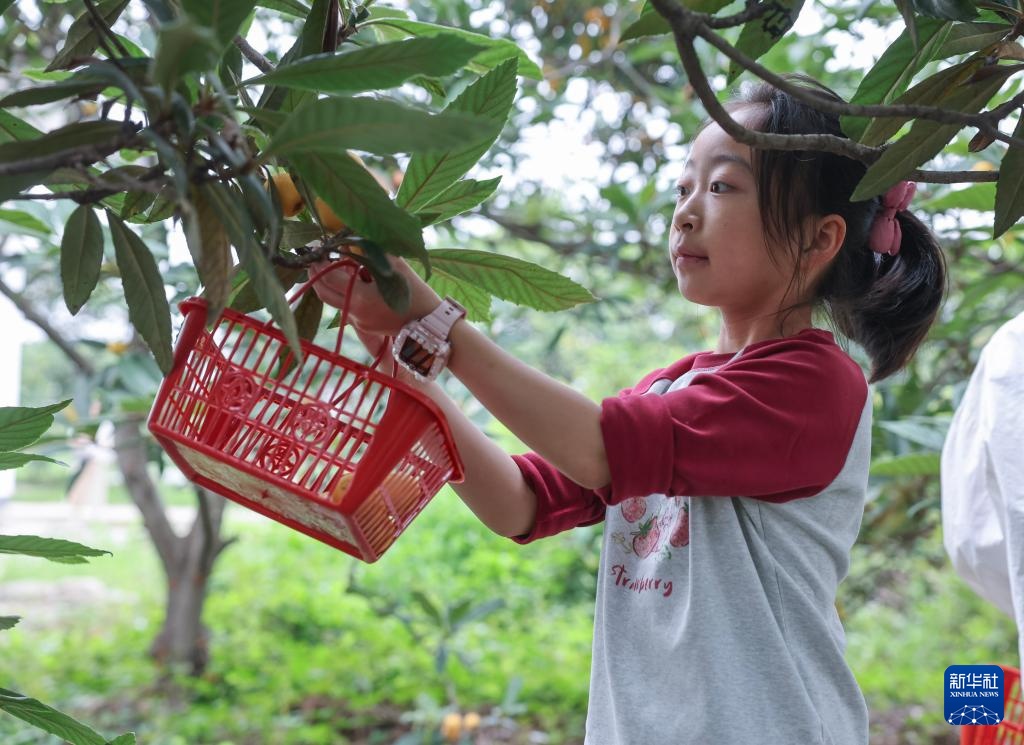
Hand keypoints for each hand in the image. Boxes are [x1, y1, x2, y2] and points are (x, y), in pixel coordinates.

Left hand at [310, 255, 440, 336]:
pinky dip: (342, 292)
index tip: (318, 246)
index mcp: (359, 297)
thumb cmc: (417, 294)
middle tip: (316, 256)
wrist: (431, 325)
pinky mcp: (364, 326)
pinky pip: (345, 307)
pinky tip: (349, 280)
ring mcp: (358, 322)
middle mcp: (354, 312)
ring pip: (332, 300)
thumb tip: (355, 232)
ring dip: (327, 283)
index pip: (328, 275)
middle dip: (316, 272)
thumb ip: (374, 248)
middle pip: (322, 291)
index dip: (320, 259)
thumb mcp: (396, 265)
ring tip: (329, 266)